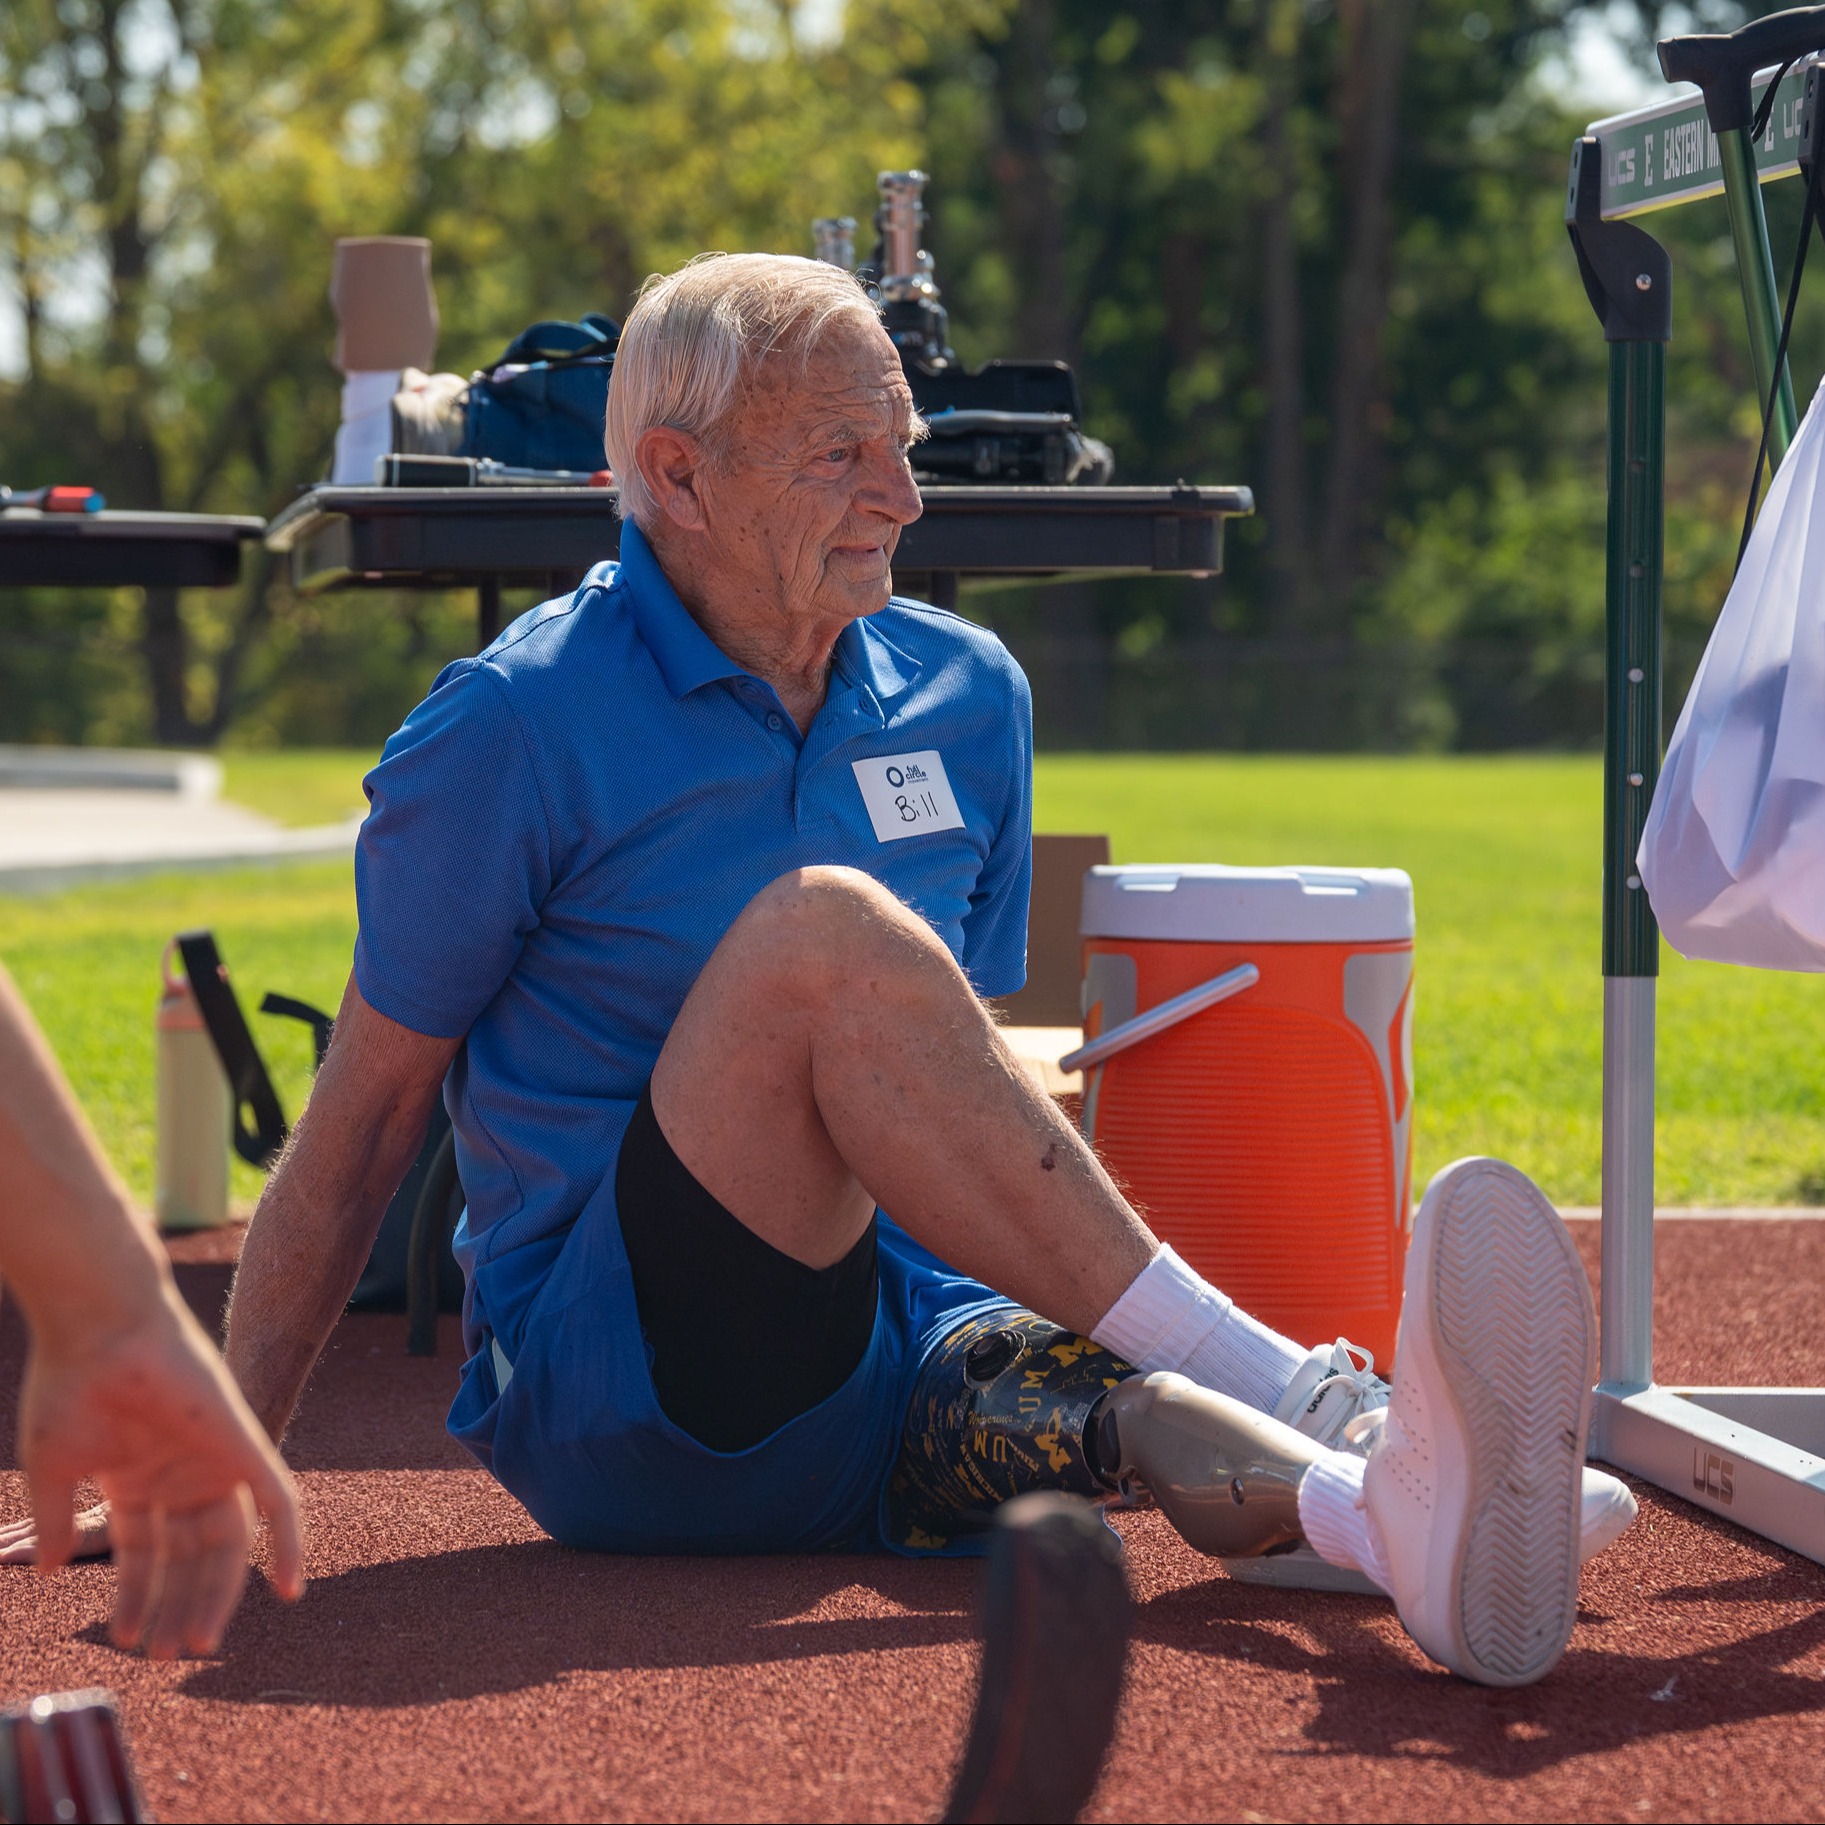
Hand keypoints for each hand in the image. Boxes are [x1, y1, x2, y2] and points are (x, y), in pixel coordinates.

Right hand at [15, 1281, 303, 1657]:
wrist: (101, 1328)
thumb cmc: (71, 1386)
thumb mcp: (55, 1469)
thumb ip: (54, 1521)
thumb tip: (45, 1573)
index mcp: (136, 1480)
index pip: (144, 1554)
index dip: (137, 1597)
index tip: (126, 1639)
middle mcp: (179, 1475)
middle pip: (189, 1558)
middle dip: (179, 1607)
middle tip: (168, 1655)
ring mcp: (212, 1462)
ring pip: (227, 1545)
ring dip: (217, 1595)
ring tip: (197, 1643)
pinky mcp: (243, 1445)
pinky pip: (279, 1502)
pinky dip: (288, 1544)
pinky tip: (290, 1588)